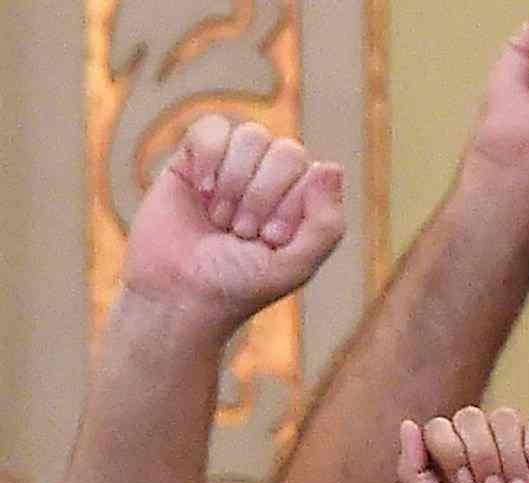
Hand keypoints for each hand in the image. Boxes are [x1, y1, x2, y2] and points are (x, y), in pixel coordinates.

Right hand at [120, 116, 344, 333]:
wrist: (178, 292)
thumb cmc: (240, 283)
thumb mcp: (295, 265)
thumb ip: (326, 224)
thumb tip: (332, 167)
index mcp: (304, 201)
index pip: (313, 172)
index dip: (289, 204)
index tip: (269, 239)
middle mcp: (274, 178)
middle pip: (286, 151)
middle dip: (262, 195)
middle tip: (242, 231)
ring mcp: (235, 165)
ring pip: (252, 136)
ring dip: (234, 182)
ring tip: (220, 218)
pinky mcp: (194, 158)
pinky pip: (212, 126)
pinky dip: (209, 156)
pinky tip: (201, 189)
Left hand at [399, 407, 528, 482]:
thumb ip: (412, 471)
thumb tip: (408, 424)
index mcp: (457, 460)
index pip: (439, 426)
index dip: (450, 452)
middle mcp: (487, 447)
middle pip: (470, 416)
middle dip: (481, 458)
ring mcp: (521, 443)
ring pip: (505, 417)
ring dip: (511, 462)